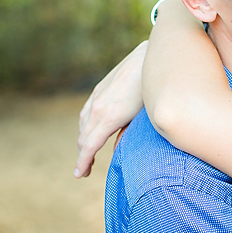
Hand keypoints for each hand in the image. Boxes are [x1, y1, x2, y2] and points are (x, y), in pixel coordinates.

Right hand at [75, 40, 147, 176]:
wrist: (150, 57)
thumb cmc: (152, 90)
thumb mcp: (143, 117)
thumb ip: (128, 135)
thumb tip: (117, 150)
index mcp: (108, 117)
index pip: (89, 146)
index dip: (83, 163)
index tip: (79, 175)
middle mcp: (97, 107)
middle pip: (83, 138)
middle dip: (83, 155)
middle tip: (86, 171)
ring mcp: (97, 96)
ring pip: (82, 124)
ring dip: (83, 140)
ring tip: (88, 153)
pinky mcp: (100, 88)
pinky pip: (86, 111)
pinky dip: (85, 125)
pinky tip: (90, 129)